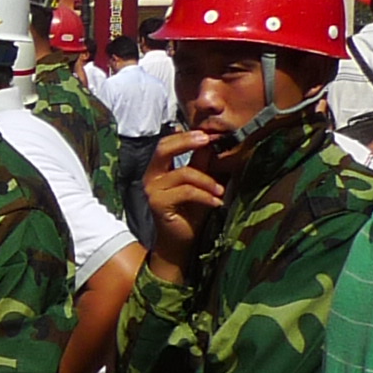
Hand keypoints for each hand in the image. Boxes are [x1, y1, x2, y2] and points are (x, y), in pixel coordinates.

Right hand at [138, 132, 226, 255]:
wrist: (181, 240)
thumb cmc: (190, 211)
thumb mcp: (200, 182)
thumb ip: (202, 162)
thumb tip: (212, 140)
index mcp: (159, 168)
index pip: (167, 141)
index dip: (187, 134)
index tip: (210, 132)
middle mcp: (151, 175)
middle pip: (164, 148)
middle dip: (187, 141)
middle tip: (208, 139)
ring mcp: (152, 189)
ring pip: (183, 173)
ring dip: (207, 180)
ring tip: (221, 191)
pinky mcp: (157, 204)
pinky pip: (186, 192)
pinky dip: (205, 196)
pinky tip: (217, 202)